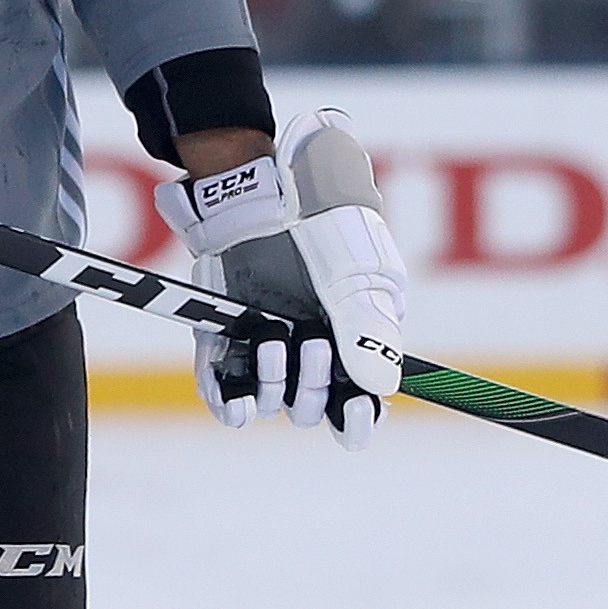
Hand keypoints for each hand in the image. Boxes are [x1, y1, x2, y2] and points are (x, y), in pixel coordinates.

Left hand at [155, 108, 407, 444]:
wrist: (261, 190)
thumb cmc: (322, 223)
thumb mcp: (354, 272)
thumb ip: (368, 329)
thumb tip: (380, 387)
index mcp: (356, 342)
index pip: (361, 406)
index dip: (360, 419)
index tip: (356, 412)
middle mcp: (312, 354)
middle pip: (316, 407)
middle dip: (315, 383)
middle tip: (313, 342)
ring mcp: (269, 349)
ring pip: (273, 401)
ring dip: (274, 382)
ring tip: (272, 337)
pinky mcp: (227, 342)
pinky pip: (226, 393)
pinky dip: (230, 403)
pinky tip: (235, 401)